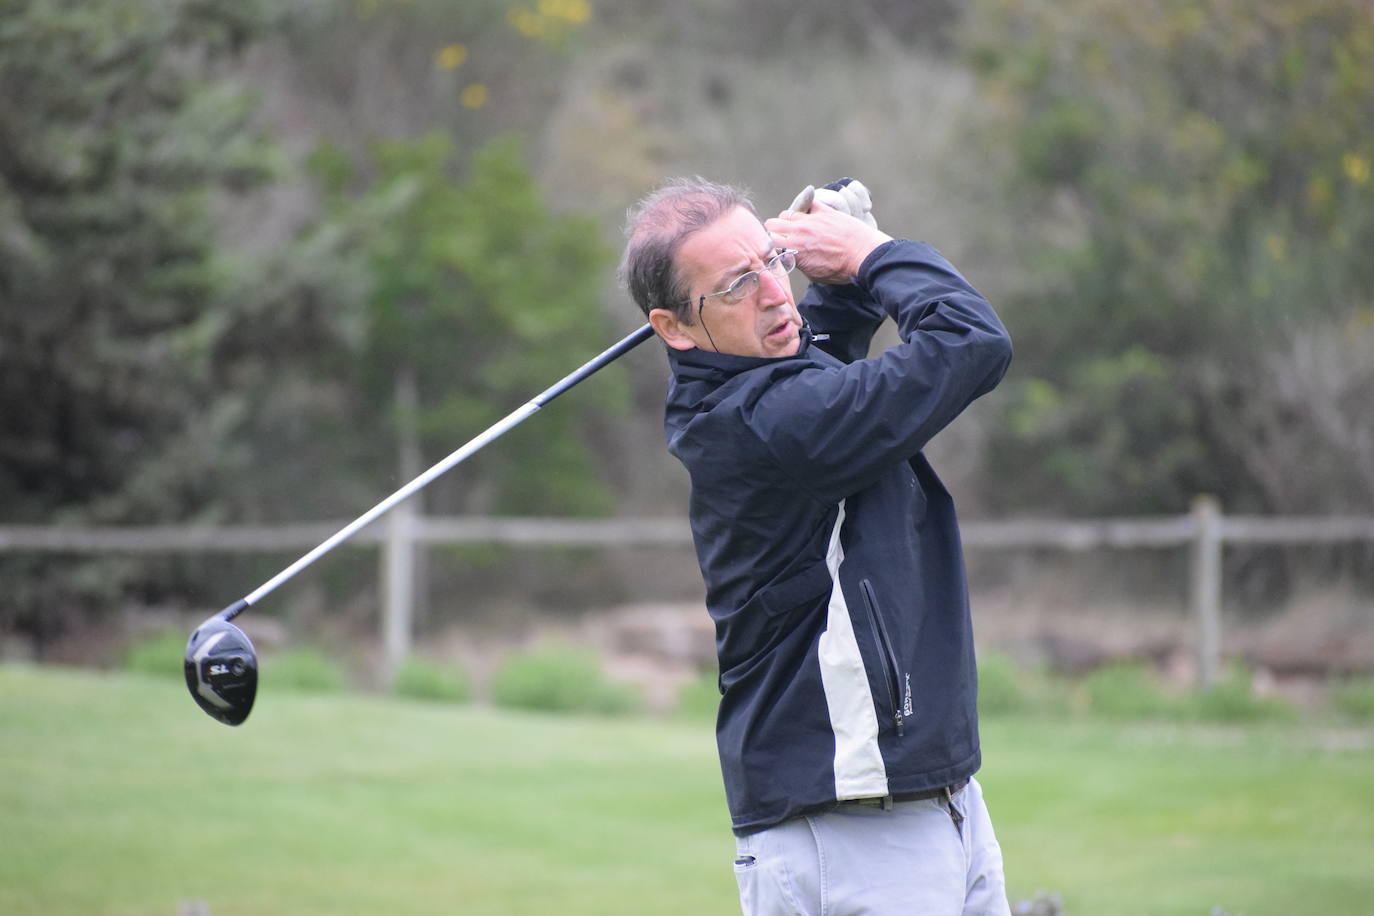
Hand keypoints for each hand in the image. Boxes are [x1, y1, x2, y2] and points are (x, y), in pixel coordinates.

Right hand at [768, 185, 891, 283]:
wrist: (864, 256)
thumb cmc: (842, 270)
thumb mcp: (814, 275)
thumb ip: (799, 262)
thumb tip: (792, 256)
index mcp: (793, 251)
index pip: (769, 242)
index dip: (770, 245)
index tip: (776, 248)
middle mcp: (797, 233)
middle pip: (772, 224)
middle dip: (775, 231)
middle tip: (783, 236)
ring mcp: (810, 220)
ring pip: (787, 213)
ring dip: (789, 220)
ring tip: (798, 227)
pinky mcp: (824, 211)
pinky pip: (808, 202)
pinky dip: (807, 206)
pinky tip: (811, 214)